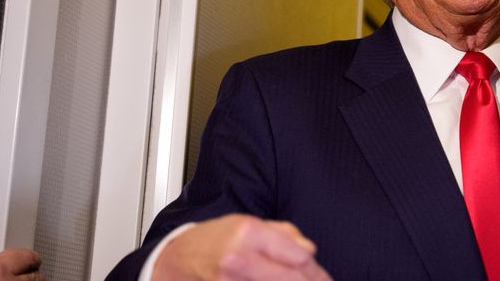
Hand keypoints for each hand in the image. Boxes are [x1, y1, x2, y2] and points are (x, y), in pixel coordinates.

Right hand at [153, 214, 331, 280]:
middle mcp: (239, 258)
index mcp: (249, 232)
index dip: (316, 270)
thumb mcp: (248, 224)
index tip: (323, 277)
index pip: (299, 256)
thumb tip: (309, 249)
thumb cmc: (213, 240)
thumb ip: (284, 234)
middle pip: (292, 279)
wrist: (177, 260)